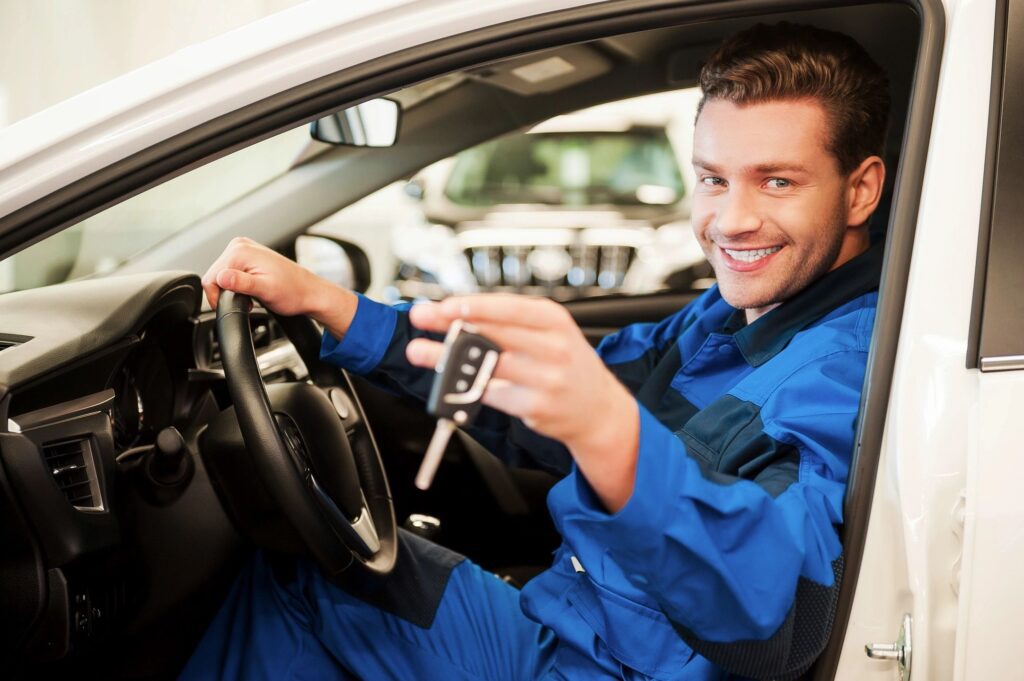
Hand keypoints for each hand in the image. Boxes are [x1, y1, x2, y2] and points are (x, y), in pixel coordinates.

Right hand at [202, 237, 357, 338]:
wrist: (308, 292)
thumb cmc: (293, 292)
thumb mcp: (265, 291)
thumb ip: (241, 284)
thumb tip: (221, 278)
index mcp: (241, 251)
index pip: (211, 278)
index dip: (218, 297)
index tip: (236, 305)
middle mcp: (240, 245)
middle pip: (215, 275)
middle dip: (226, 293)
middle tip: (247, 301)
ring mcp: (243, 248)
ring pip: (221, 275)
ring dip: (232, 289)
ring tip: (251, 295)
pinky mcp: (247, 256)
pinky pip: (230, 272)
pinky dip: (237, 284)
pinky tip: (251, 289)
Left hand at [407, 294, 639, 511]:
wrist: (599, 409)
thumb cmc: (567, 364)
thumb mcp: (551, 333)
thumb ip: (512, 324)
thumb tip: (460, 315)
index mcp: (554, 321)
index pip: (509, 307)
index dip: (474, 305)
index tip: (444, 304)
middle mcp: (553, 347)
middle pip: (494, 333)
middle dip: (451, 325)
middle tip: (422, 318)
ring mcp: (546, 379)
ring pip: (487, 365)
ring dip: (447, 359)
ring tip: (422, 352)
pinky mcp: (536, 407)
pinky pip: (492, 394)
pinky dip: (467, 387)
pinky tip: (448, 381)